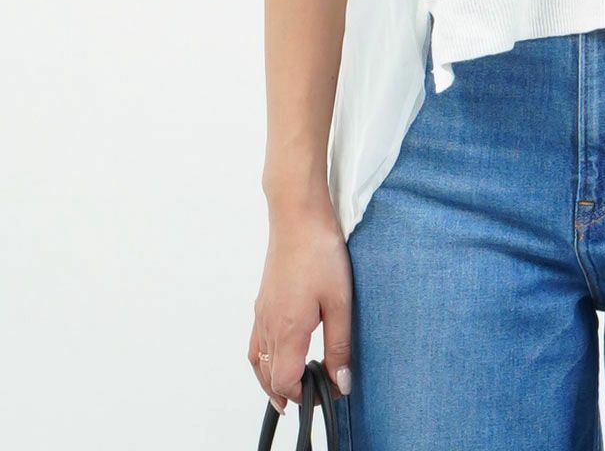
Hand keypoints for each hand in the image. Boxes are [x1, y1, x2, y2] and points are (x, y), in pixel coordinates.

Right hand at [249, 207, 353, 414]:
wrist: (297, 214)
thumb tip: (340, 382)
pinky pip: (256, 340)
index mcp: (287, 330)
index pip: (286, 382)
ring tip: (288, 388)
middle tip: (308, 399)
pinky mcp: (263, 298)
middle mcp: (268, 324)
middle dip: (285, 393)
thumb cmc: (319, 251)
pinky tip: (278, 351)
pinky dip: (263, 358)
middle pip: (268, 376)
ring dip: (270, 379)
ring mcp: (262, 311)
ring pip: (258, 360)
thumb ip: (339, 345)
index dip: (303, 396)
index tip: (326, 395)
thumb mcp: (340, 301)